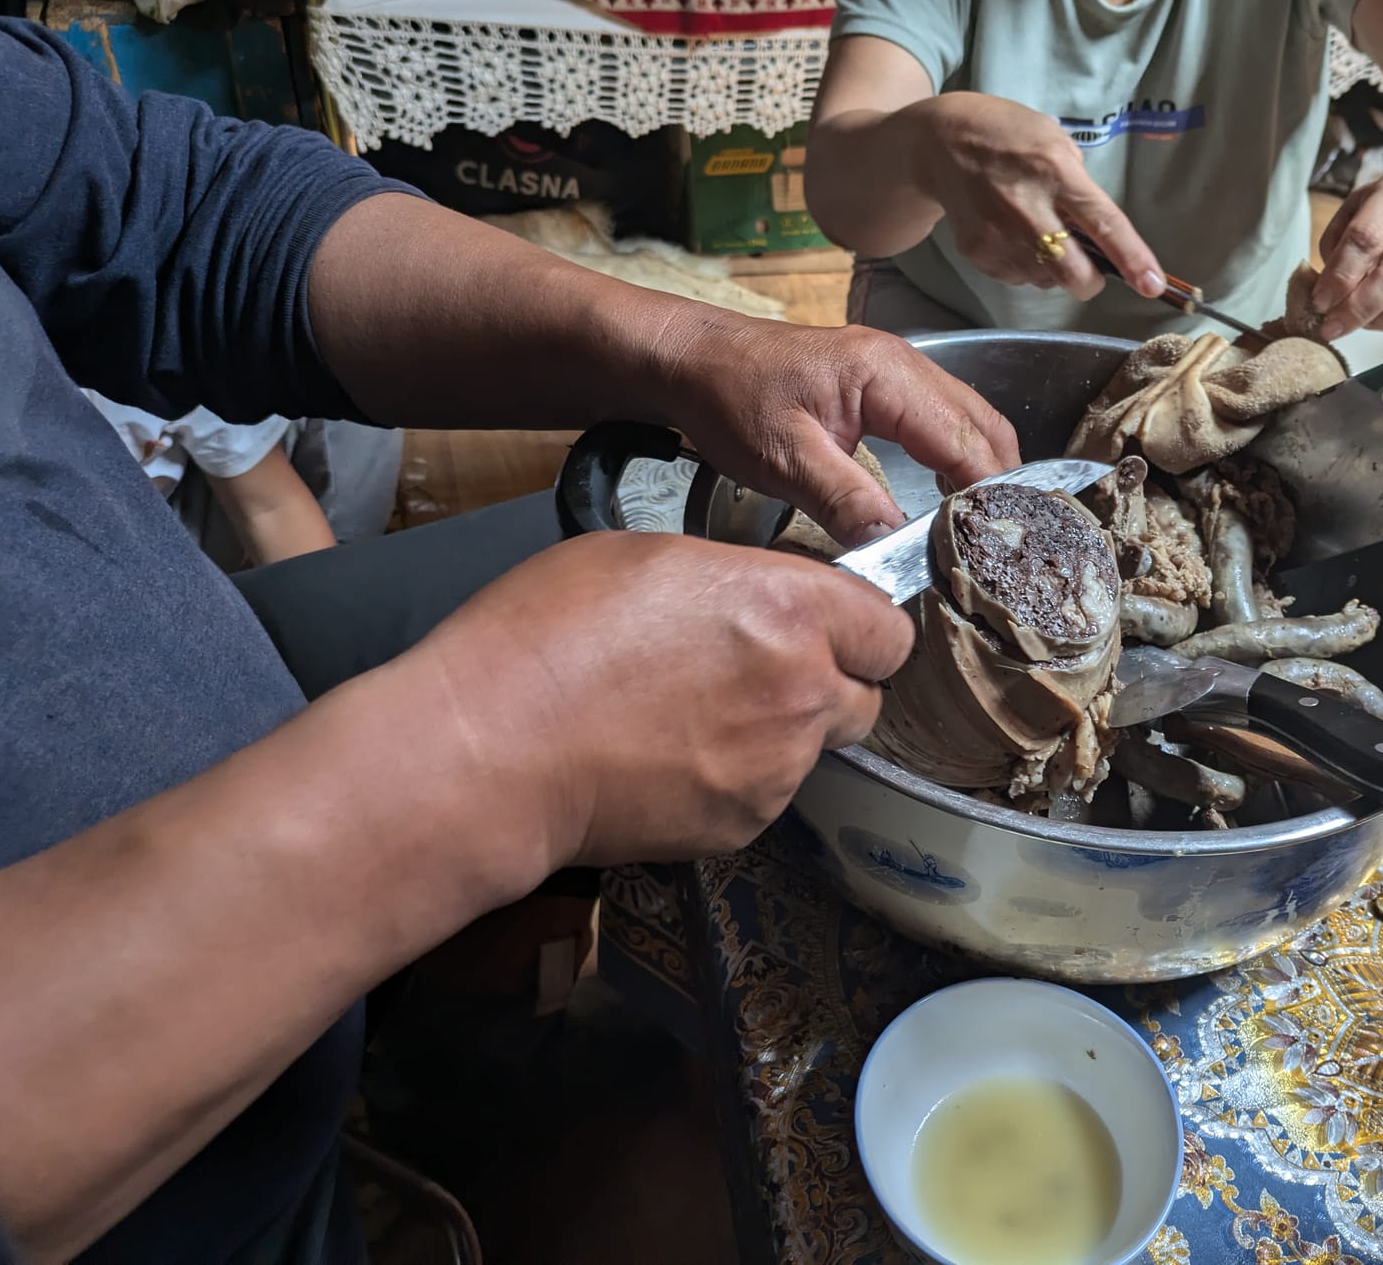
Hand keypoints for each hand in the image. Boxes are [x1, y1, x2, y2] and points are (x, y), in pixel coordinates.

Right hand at [413, 533, 915, 866]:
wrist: (492, 750)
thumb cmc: (549, 637)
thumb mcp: (648, 556)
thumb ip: (734, 580)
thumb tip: (756, 599)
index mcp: (793, 610)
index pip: (890, 630)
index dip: (860, 628)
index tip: (829, 626)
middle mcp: (804, 692)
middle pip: (865, 696)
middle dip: (828, 683)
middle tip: (759, 670)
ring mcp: (778, 769)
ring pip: (812, 750)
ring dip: (777, 733)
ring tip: (692, 716)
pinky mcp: (742, 825)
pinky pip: (763, 796)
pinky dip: (732, 781)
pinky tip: (668, 759)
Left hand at [656, 313, 1020, 547]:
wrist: (693, 361)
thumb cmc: (730, 399)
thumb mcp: (784, 461)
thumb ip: (846, 501)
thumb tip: (896, 545)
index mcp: (887, 375)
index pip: (965, 440)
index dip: (989, 493)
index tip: (998, 542)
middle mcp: (905, 365)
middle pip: (984, 427)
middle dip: (1002, 485)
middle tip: (1002, 544)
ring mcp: (899, 370)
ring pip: (971, 422)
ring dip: (985, 472)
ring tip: (986, 529)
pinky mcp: (886, 385)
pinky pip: (945, 421)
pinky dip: (961, 459)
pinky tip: (955, 498)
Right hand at [916, 93, 1165, 300]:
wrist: (939, 143)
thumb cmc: (1008, 134)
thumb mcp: (1053, 139)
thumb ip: (1078, 185)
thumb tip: (1098, 235)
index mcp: (1056, 171)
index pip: (1104, 224)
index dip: (1133, 259)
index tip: (1154, 287)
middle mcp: (1027, 208)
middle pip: (1074, 274)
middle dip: (1090, 282)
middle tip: (1090, 269)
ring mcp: (998, 235)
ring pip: (1046, 282)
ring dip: (1054, 270)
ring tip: (1037, 233)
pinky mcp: (978, 253)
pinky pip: (1018, 278)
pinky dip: (1026, 266)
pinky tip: (1012, 235)